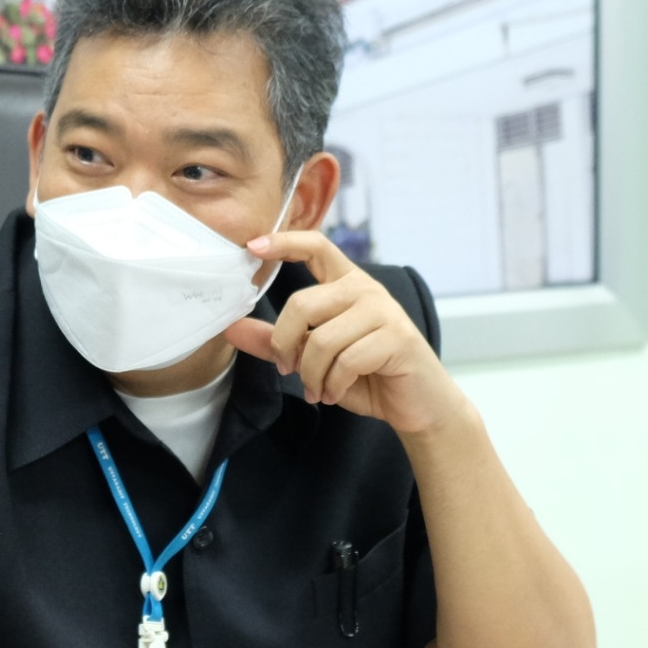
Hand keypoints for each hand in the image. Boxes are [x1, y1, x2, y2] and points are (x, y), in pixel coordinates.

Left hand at [224, 230, 466, 436]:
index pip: (316, 247)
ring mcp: (383, 311)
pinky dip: (332, 386)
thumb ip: (275, 342)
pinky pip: (346, 361)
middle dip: (285, 346)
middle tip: (288, 371)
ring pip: (321, 340)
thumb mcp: (313, 359)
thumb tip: (231, 328)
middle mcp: (365, 289)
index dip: (284, 242)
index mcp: (346, 284)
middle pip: (302, 305)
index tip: (253, 245)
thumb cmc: (367, 376)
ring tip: (318, 390)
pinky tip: (335, 393)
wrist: (416, 405)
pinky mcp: (397, 337)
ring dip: (311, 375)